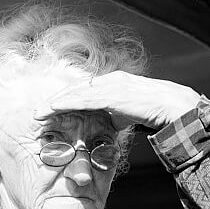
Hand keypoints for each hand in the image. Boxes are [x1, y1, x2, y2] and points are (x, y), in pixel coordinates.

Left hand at [32, 71, 201, 129]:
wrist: (172, 107)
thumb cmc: (153, 111)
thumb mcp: (128, 114)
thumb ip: (113, 117)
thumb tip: (104, 127)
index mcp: (113, 84)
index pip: (82, 91)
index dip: (65, 100)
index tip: (50, 110)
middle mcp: (109, 81)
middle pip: (74, 90)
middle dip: (54, 101)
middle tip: (37, 112)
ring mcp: (110, 85)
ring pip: (75, 93)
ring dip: (55, 103)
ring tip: (39, 113)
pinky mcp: (111, 93)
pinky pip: (83, 98)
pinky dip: (65, 103)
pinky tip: (52, 109)